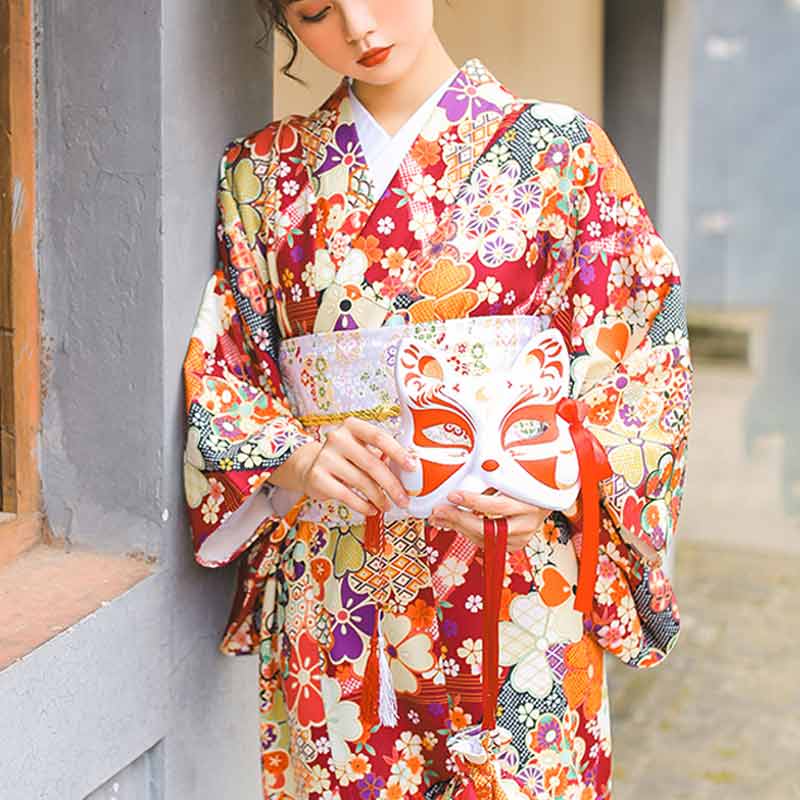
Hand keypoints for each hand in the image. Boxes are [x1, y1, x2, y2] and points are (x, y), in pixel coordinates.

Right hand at [267, 417, 414, 515]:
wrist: (309, 467)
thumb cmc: (343, 458)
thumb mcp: (360, 448)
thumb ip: (381, 454)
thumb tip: (410, 468)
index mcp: (352, 426)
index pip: (379, 437)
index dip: (398, 452)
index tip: (412, 467)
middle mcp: (337, 438)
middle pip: (372, 463)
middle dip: (392, 485)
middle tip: (403, 499)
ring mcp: (326, 457)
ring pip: (361, 482)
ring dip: (379, 498)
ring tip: (387, 506)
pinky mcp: (318, 477)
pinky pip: (347, 495)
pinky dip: (363, 506)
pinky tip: (371, 509)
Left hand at [429, 490, 549, 551]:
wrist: (547, 500)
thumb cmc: (528, 484)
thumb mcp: (513, 478)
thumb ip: (491, 479)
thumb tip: (461, 478)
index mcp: (528, 504)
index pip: (498, 505)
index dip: (473, 501)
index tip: (453, 495)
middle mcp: (526, 525)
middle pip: (487, 528)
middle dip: (458, 519)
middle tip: (439, 510)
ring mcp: (520, 539)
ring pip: (482, 538)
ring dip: (457, 527)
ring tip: (439, 517)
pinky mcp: (513, 546)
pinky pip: (484, 542)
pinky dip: (466, 532)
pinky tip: (452, 523)